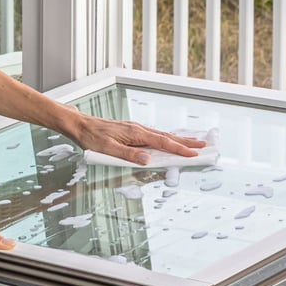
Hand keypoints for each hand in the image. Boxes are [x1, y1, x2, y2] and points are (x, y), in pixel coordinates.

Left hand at [73, 116, 206, 165]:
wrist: (80, 125)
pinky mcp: (132, 132)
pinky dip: (166, 139)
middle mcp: (138, 129)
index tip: (194, 153)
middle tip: (204, 145)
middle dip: (186, 142)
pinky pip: (154, 136)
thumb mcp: (107, 149)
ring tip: (192, 142)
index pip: (162, 143)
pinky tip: (168, 141)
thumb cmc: (92, 137)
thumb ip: (128, 155)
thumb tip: (147, 160)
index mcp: (135, 133)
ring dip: (178, 140)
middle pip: (167, 137)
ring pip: (162, 135)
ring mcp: (136, 130)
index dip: (179, 149)